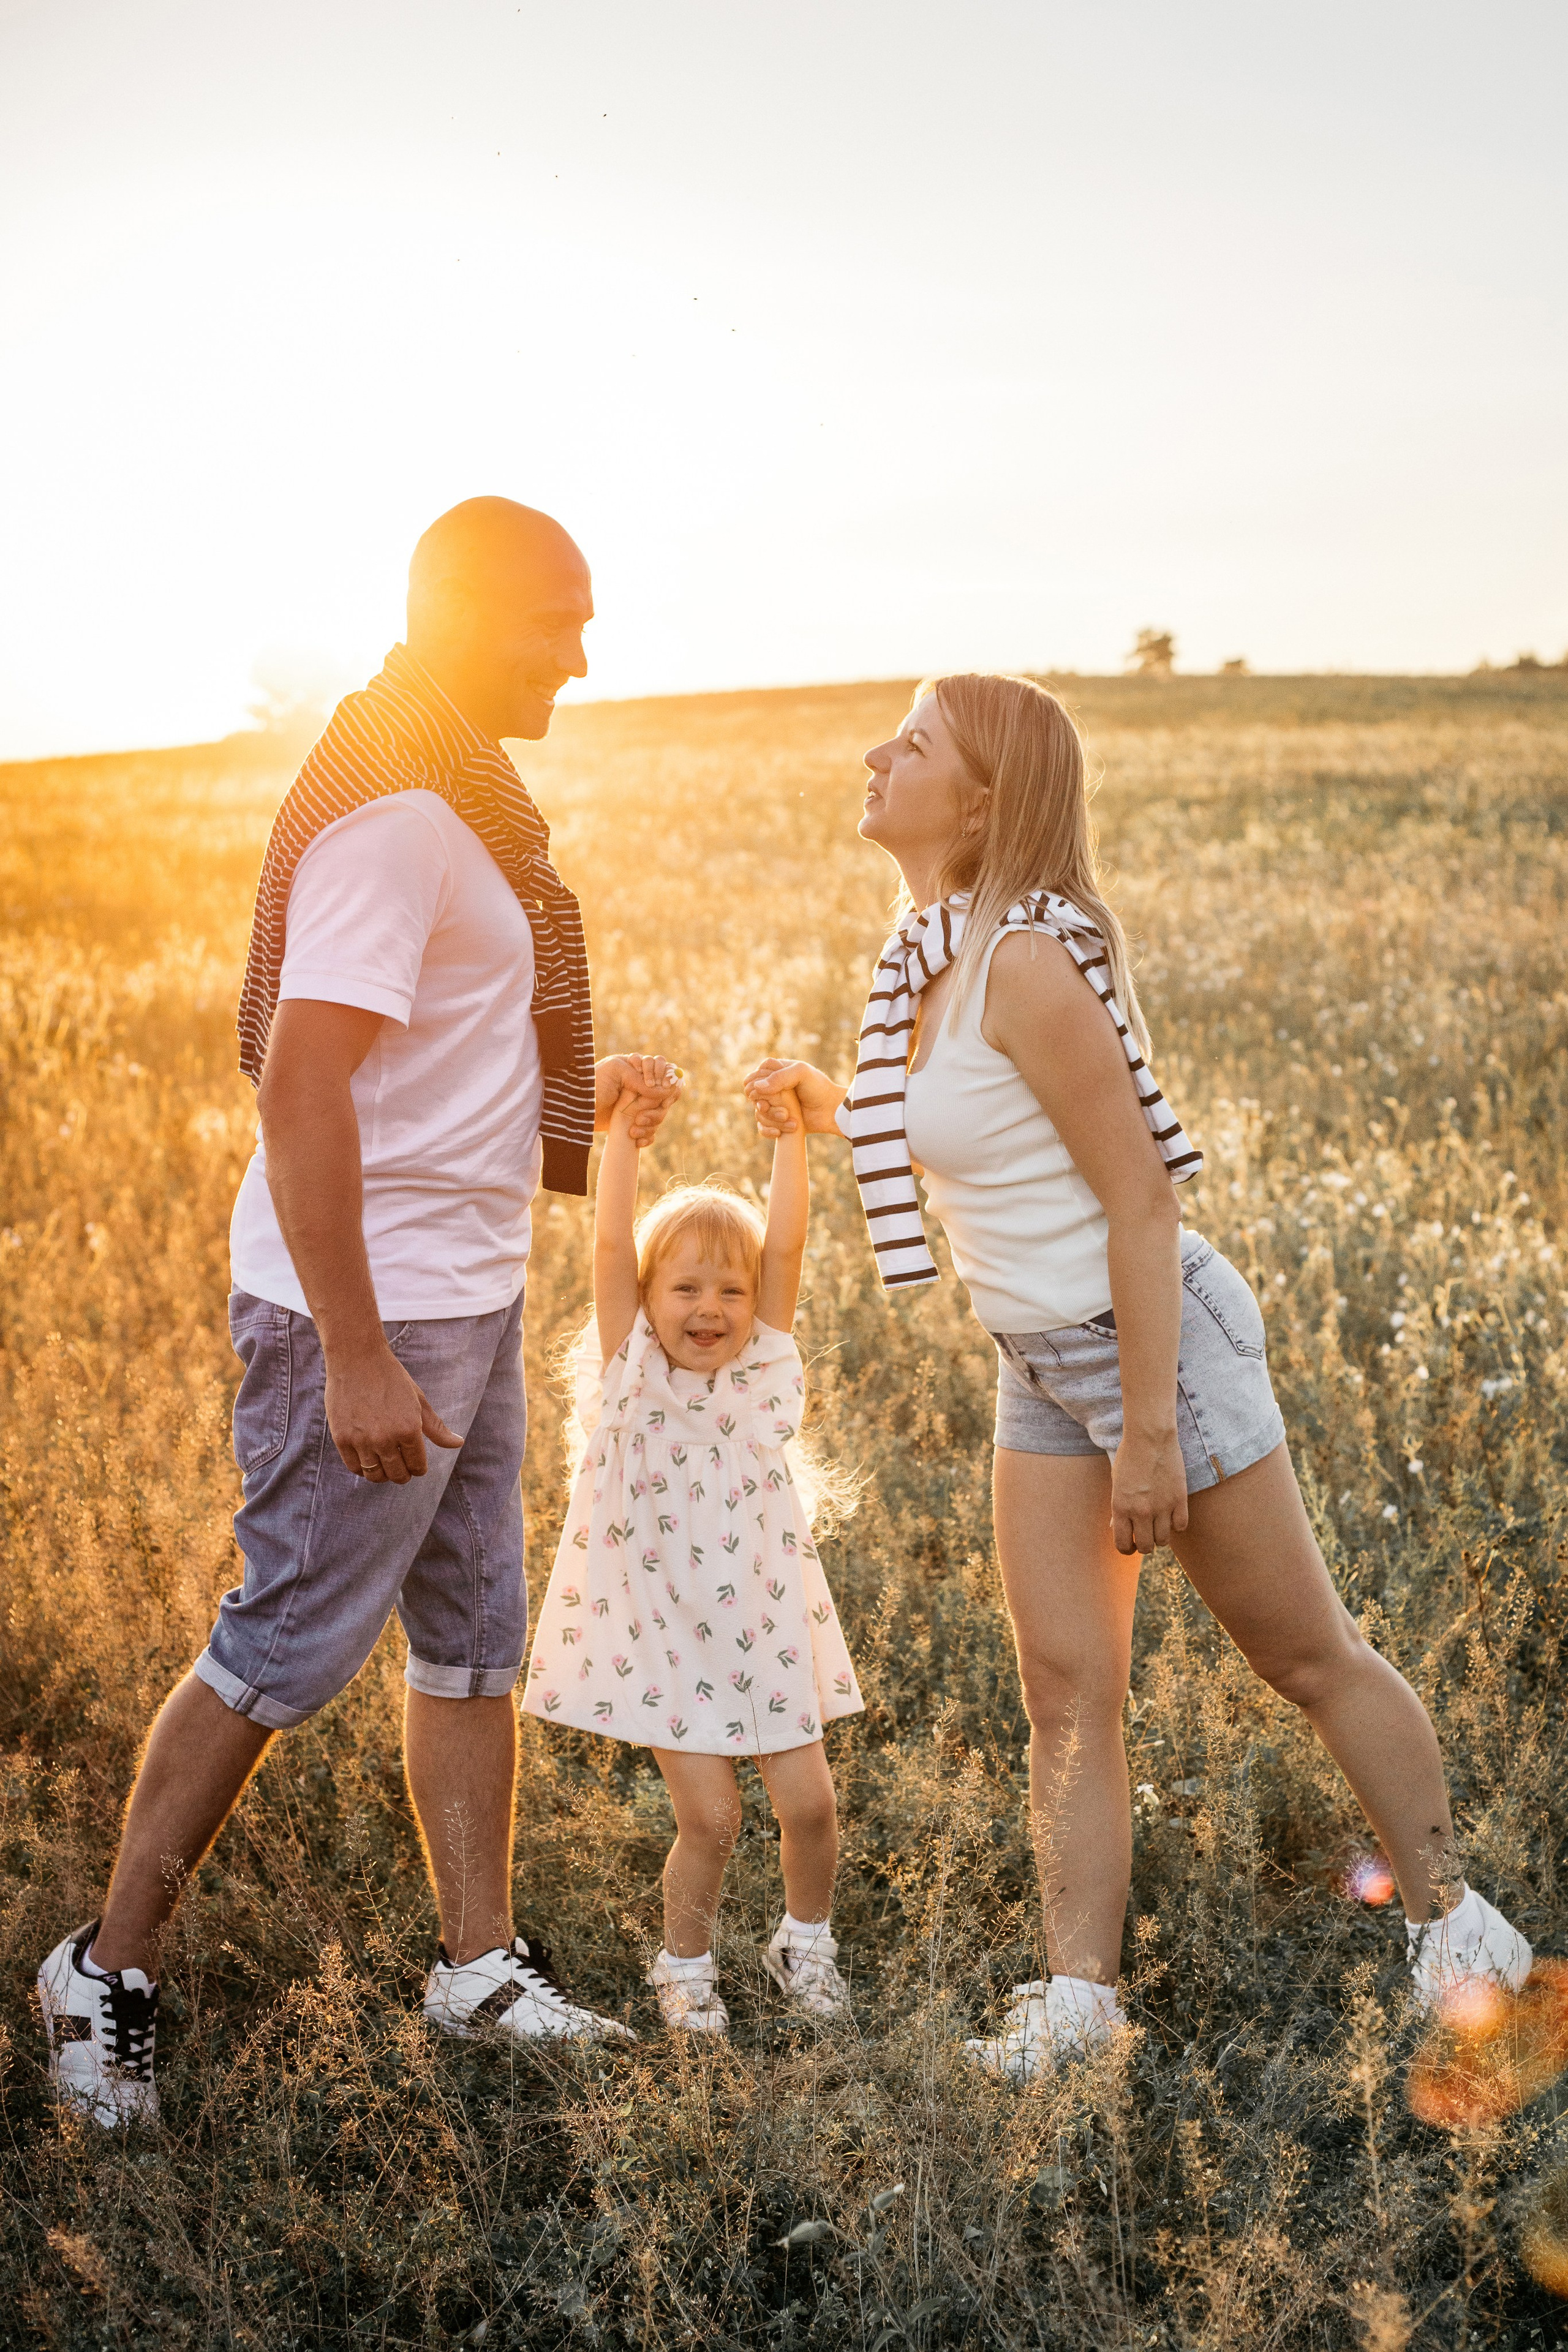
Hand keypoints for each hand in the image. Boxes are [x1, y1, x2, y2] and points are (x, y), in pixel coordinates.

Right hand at [325, 1344, 463, 1482]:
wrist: (357, 1359)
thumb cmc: (392, 1378)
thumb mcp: (419, 1401)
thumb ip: (437, 1428)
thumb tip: (458, 1443)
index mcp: (409, 1429)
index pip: (417, 1466)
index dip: (418, 1469)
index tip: (416, 1465)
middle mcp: (385, 1438)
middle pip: (397, 1474)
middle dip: (403, 1475)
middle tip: (401, 1470)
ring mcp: (362, 1440)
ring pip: (375, 1475)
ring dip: (382, 1475)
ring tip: (385, 1466)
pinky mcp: (342, 1438)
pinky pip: (354, 1467)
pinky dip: (362, 1469)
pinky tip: (368, 1460)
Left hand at [595, 1053, 682, 1143]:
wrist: (577, 1111)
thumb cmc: (593, 1085)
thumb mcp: (615, 1072)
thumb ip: (639, 1077)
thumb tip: (663, 1090)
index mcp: (637, 1070)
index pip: (663, 1070)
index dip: (664, 1078)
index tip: (657, 1087)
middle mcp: (642, 1087)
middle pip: (666, 1096)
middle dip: (657, 1107)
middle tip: (640, 1115)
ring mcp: (640, 1106)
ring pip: (660, 1114)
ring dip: (651, 1123)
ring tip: (633, 1127)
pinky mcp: (635, 1122)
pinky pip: (652, 1130)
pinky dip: (647, 1136)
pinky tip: (635, 1138)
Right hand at [742, 1059, 846, 1136]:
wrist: (831, 1110)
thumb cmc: (818, 1087)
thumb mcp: (801, 1073)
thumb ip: (779, 1077)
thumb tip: (757, 1088)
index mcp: (775, 1072)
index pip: (754, 1076)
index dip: (758, 1085)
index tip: (771, 1092)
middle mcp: (772, 1088)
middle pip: (753, 1096)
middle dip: (766, 1104)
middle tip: (784, 1110)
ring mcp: (774, 1105)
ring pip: (759, 1113)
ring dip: (773, 1119)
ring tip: (790, 1119)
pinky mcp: (777, 1121)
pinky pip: (762, 1128)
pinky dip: (768, 1131)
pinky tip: (779, 1133)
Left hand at [1109, 1432, 1188, 1555]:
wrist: (1150, 1437)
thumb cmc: (1129, 1456)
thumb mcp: (1116, 1483)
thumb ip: (1118, 1508)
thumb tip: (1115, 1527)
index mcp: (1120, 1507)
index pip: (1123, 1544)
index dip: (1127, 1549)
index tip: (1131, 1545)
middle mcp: (1140, 1511)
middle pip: (1146, 1547)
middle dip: (1145, 1545)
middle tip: (1146, 1536)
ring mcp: (1161, 1507)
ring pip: (1164, 1540)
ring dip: (1161, 1536)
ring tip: (1159, 1524)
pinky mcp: (1179, 1499)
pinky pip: (1181, 1526)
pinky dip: (1177, 1524)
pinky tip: (1173, 1515)